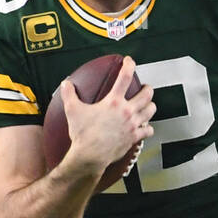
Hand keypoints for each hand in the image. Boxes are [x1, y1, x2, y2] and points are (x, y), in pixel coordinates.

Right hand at [61, 56, 154, 176]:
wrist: (90, 156)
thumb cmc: (82, 134)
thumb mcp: (73, 111)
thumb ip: (69, 95)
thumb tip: (65, 84)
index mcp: (113, 101)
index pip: (125, 76)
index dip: (129, 65)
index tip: (129, 61)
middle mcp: (126, 111)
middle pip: (146, 94)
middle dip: (147, 88)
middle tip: (144, 88)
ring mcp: (132, 125)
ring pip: (151, 110)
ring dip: (150, 106)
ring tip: (147, 105)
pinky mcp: (134, 137)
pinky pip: (148, 130)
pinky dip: (148, 128)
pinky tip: (145, 127)